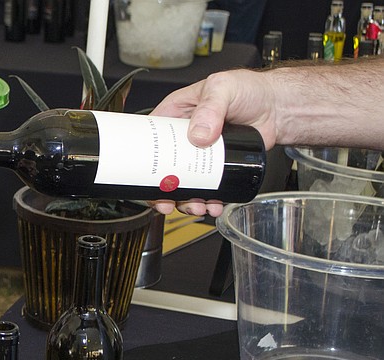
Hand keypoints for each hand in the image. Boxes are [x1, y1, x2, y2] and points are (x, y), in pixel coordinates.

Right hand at [150, 69, 278, 216]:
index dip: (144, 161)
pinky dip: (206, 199)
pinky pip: (205, 186)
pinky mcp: (216, 166)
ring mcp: (199, 154)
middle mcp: (183, 136)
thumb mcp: (223, 89)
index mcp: (175, 114)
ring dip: (186, 200)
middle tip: (170, 202)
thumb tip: (198, 134)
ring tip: (198, 206)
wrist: (278, 107)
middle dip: (165, 191)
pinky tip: (213, 204)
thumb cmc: (249, 89)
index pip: (149, 140)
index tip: (148, 178)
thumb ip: (210, 108)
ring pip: (183, 183)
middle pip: (163, 169)